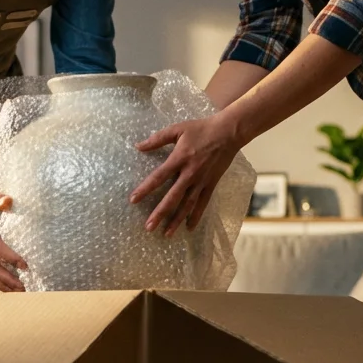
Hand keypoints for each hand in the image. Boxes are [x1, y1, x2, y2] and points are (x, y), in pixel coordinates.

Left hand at [132, 114, 242, 235]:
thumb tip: (138, 146)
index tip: (133, 200)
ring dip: (176, 220)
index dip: (145, 189)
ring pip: (187, 205)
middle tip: (149, 227)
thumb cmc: (201, 129)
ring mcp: (202, 181)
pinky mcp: (211, 184)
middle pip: (172, 197)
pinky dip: (196, 216)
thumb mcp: (177, 129)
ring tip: (166, 234)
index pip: (158, 177)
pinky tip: (189, 228)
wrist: (229, 132)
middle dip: (160, 213)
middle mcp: (190, 173)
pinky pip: (202, 203)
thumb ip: (157, 139)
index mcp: (179, 159)